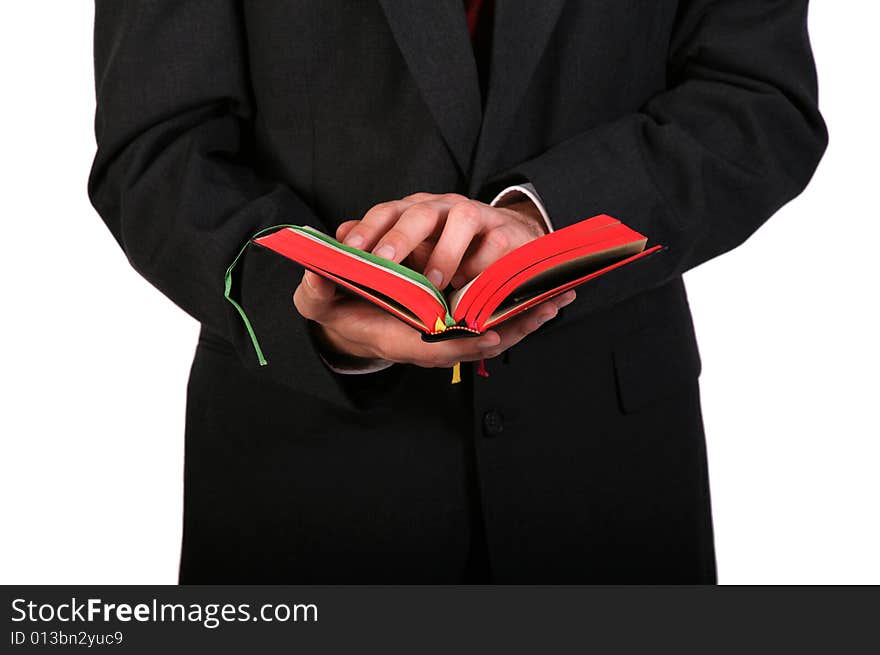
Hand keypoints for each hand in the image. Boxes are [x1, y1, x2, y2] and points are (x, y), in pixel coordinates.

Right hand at [293, 271, 575, 367]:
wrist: (343, 317)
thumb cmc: (335, 309)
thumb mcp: (317, 300)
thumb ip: (317, 291)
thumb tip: (315, 275)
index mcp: (399, 338)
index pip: (440, 345)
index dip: (467, 341)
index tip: (494, 334)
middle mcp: (428, 338)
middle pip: (480, 338)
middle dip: (515, 325)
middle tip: (549, 306)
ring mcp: (445, 329)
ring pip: (493, 328)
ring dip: (526, 316)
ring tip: (560, 298)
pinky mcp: (454, 318)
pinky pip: (493, 316)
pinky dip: (519, 308)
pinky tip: (545, 295)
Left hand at [335, 192, 547, 289]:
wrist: (507, 255)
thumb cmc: (448, 263)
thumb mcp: (407, 262)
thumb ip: (370, 255)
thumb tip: (333, 246)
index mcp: (414, 213)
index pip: (386, 212)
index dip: (367, 229)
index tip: (349, 251)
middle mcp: (444, 210)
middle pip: (421, 211)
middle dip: (400, 236)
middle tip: (384, 262)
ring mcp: (478, 218)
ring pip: (462, 218)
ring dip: (445, 251)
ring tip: (434, 283)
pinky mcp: (507, 234)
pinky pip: (496, 243)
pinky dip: (482, 265)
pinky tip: (470, 287)